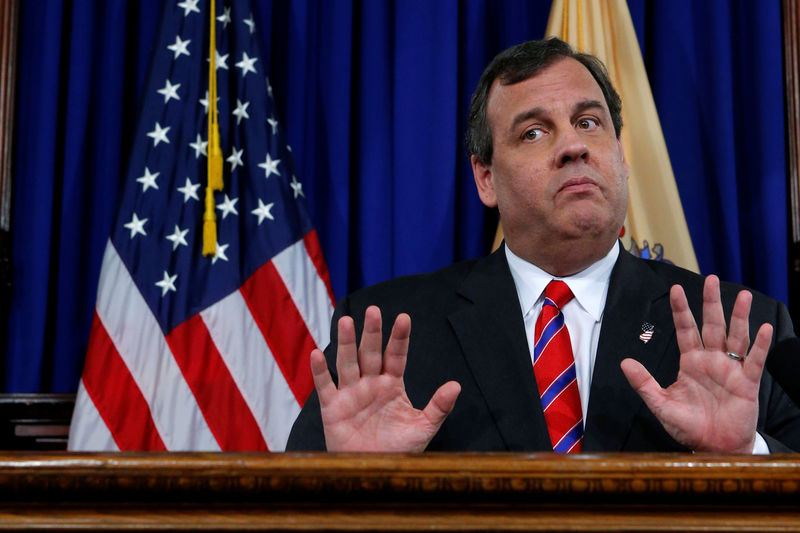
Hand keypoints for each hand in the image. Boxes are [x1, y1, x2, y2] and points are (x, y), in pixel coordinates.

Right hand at [309, 305, 460, 451]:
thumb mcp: (423, 428)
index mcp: (392, 385)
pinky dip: (320, 371)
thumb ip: (439, 406)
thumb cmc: (399, 450)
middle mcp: (370, 384)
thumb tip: (456, 385)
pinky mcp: (332, 408)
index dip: (399, 338)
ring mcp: (350, 394)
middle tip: (373, 310)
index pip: (396, 356)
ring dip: (346, 343)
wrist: (374, 472)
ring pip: (347, 363)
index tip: (404, 318)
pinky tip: (317, 354)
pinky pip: (325, 386)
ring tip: (347, 321)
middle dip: (372, 332)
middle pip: (370, 353)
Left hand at [620, 275, 772, 452]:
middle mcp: (711, 360)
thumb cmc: (688, 425)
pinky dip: (760, 344)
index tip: (675, 288)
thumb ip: (644, 383)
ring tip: (744, 295)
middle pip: (712, 325)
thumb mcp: (661, 404)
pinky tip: (763, 327)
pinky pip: (754, 360)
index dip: (681, 310)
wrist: (713, 448)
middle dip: (711, 302)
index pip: (685, 329)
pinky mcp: (747, 383)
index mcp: (690, 361)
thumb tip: (624, 362)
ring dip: (740, 316)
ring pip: (736, 337)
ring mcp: (731, 369)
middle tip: (712, 279)